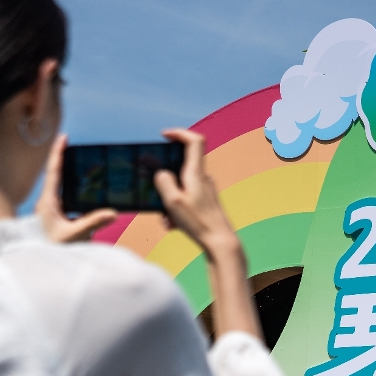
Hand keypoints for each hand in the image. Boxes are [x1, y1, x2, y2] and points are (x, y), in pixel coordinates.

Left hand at [35, 134, 117, 242]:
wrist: (34, 265)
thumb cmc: (49, 249)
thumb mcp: (73, 236)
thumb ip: (92, 223)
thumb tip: (112, 213)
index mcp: (48, 202)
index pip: (53, 172)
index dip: (58, 153)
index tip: (64, 137)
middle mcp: (47, 203)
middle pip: (55, 175)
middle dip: (63, 158)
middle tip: (71, 144)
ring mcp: (50, 210)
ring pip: (60, 187)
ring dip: (68, 174)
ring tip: (78, 162)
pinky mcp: (54, 218)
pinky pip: (65, 199)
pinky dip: (73, 190)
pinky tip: (83, 190)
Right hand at [153, 128, 238, 258]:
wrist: (220, 242)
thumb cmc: (198, 222)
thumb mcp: (173, 201)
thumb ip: (164, 182)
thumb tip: (161, 173)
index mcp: (196, 173)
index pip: (194, 141)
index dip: (179, 133)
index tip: (164, 136)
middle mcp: (203, 178)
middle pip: (181, 166)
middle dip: (164, 179)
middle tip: (155, 193)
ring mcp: (205, 190)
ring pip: (181, 187)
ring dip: (169, 200)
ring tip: (166, 219)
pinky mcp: (206, 202)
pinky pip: (186, 200)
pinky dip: (176, 209)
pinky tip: (173, 226)